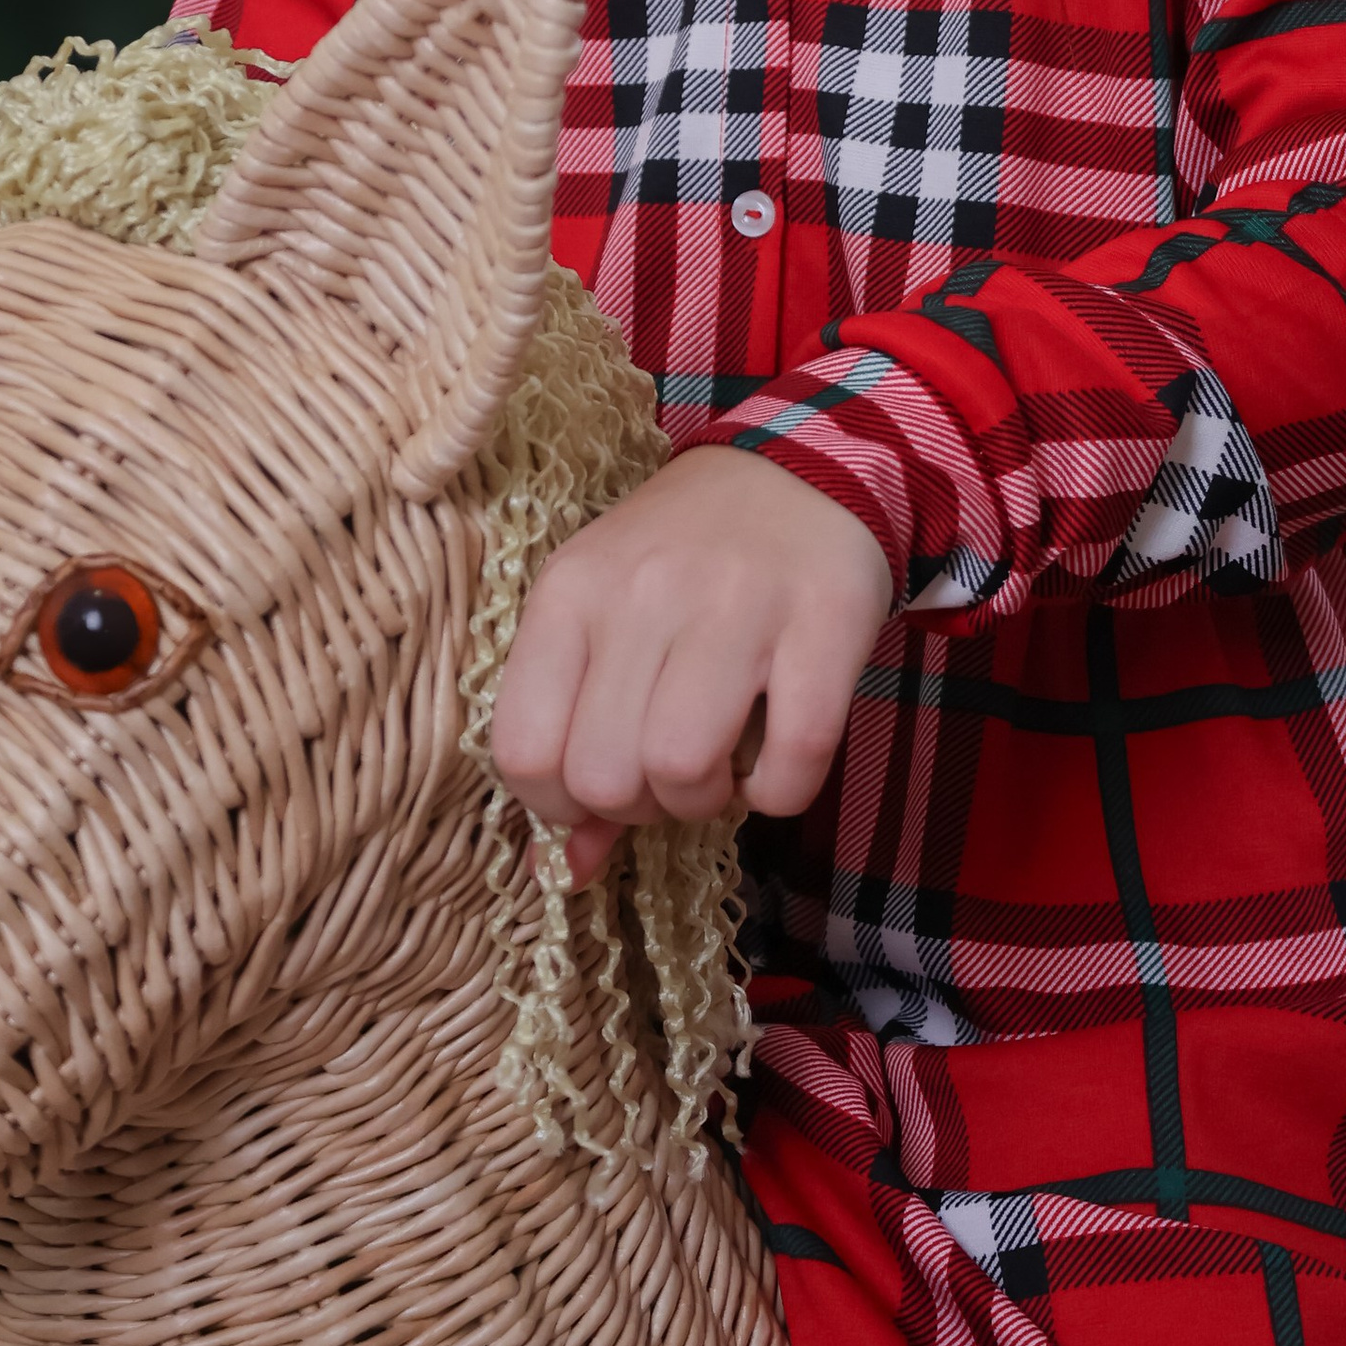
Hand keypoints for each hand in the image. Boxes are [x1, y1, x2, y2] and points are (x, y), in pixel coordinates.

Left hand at [489, 448, 895, 884]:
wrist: (801, 469)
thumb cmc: (683, 564)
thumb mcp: (604, 625)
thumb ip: (573, 744)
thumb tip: (565, 876)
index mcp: (569, 593)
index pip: (522, 753)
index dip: (561, 803)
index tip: (603, 784)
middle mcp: (642, 593)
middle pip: (605, 777)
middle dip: (642, 805)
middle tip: (672, 768)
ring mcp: (735, 605)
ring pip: (685, 770)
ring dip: (709, 801)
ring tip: (724, 761)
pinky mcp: (823, 622)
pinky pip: (791, 762)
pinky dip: (781, 791)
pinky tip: (777, 761)